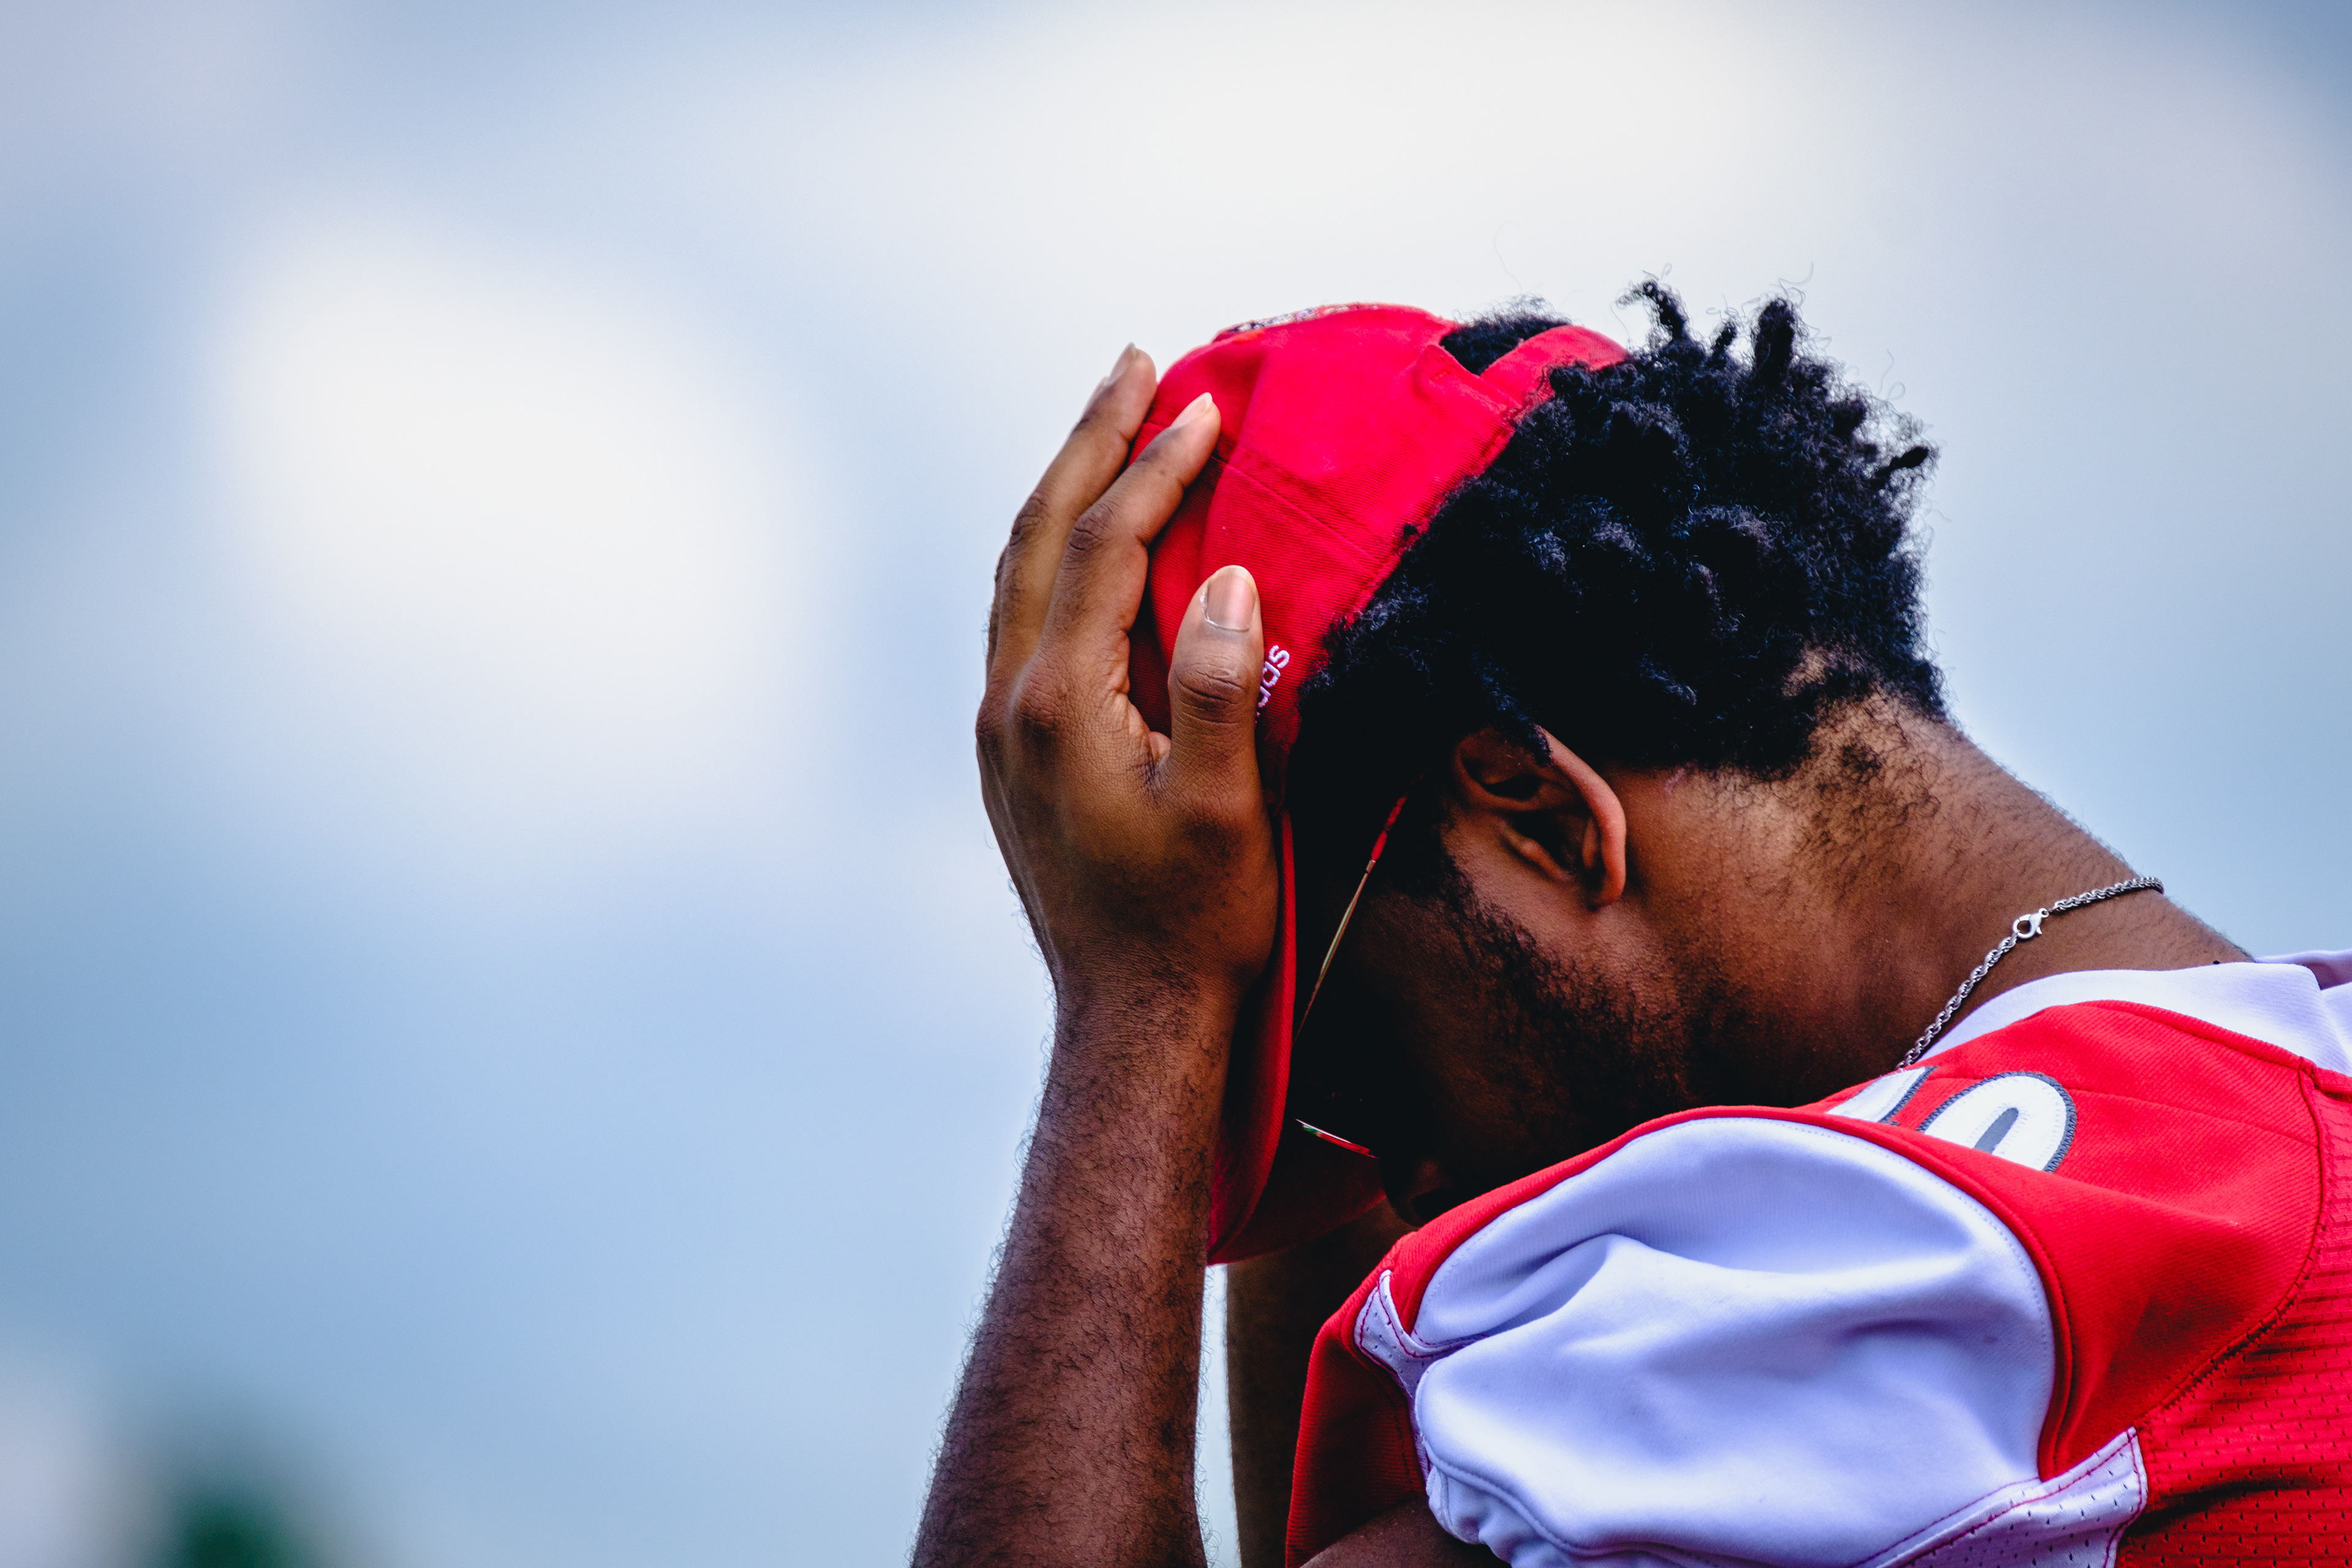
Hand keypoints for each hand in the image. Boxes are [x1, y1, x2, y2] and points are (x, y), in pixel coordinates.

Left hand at [913, 350, 1281, 1567]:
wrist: (1131, 1019)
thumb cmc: (1196, 925)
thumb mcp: (1234, 813)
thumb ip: (1230, 691)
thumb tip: (1233, 581)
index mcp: (1059, 707)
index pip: (1105, 548)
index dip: (1157, 468)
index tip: (1208, 403)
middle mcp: (1010, 706)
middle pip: (1039, 537)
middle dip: (1088, 444)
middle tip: (1136, 366)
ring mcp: (1001, 730)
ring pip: (1018, 574)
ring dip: (1064, 491)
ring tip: (1112, 428)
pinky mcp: (1012, 754)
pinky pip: (1022, 617)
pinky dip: (1056, 554)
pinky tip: (1093, 543)